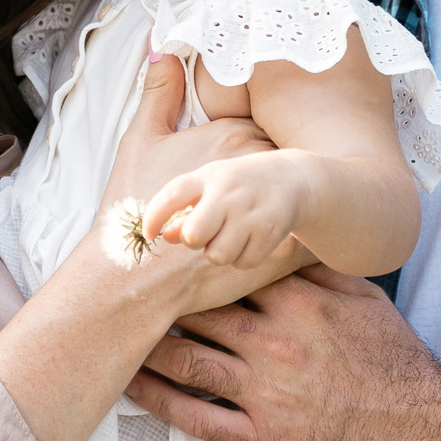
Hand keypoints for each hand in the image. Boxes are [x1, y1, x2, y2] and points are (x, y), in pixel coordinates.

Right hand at [74, 51, 291, 318]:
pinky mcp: (279, 252)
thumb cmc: (132, 203)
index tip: (249, 158)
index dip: (259, 140)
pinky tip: (280, 242)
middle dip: (278, 174)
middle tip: (267, 187)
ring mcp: (270, 210)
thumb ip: (159, 92)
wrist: (132, 272)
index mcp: (231, 137)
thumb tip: (162, 46)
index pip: (267, 125)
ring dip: (290, 206)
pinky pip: (306, 238)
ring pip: (298, 199)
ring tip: (279, 214)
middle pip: (286, 160)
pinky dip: (298, 236)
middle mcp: (257, 169)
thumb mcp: (141, 139)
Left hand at [125, 265, 440, 440]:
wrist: (422, 432)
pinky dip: (160, 402)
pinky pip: (199, 419)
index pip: (228, 270)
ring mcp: (264, 393)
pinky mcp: (263, 439)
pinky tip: (132, 388)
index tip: (159, 248)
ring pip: (188, 360)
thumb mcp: (364, 300)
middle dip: (157, 296)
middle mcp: (273, 343)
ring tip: (114, 330)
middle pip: (197, 310)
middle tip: (118, 282)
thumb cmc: (396, 363)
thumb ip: (317, 270)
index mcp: (296, 304)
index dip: (189, 259)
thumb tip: (280, 240)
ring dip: (147, 345)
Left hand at [141, 155, 305, 269]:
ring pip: (217, 255)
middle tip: (204, 234)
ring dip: (219, 252)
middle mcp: (229, 193)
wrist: (292, 179)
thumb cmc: (239, 185)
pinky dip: (243, 258)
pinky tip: (249, 240)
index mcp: (209, 177)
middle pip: (194, 235)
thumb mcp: (210, 186)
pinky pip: (243, 263)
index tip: (147, 233)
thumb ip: (184, 208)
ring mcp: (251, 213)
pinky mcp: (270, 232)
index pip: (173, 194)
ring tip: (229, 236)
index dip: (154, 216)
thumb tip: (165, 235)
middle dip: (193, 241)